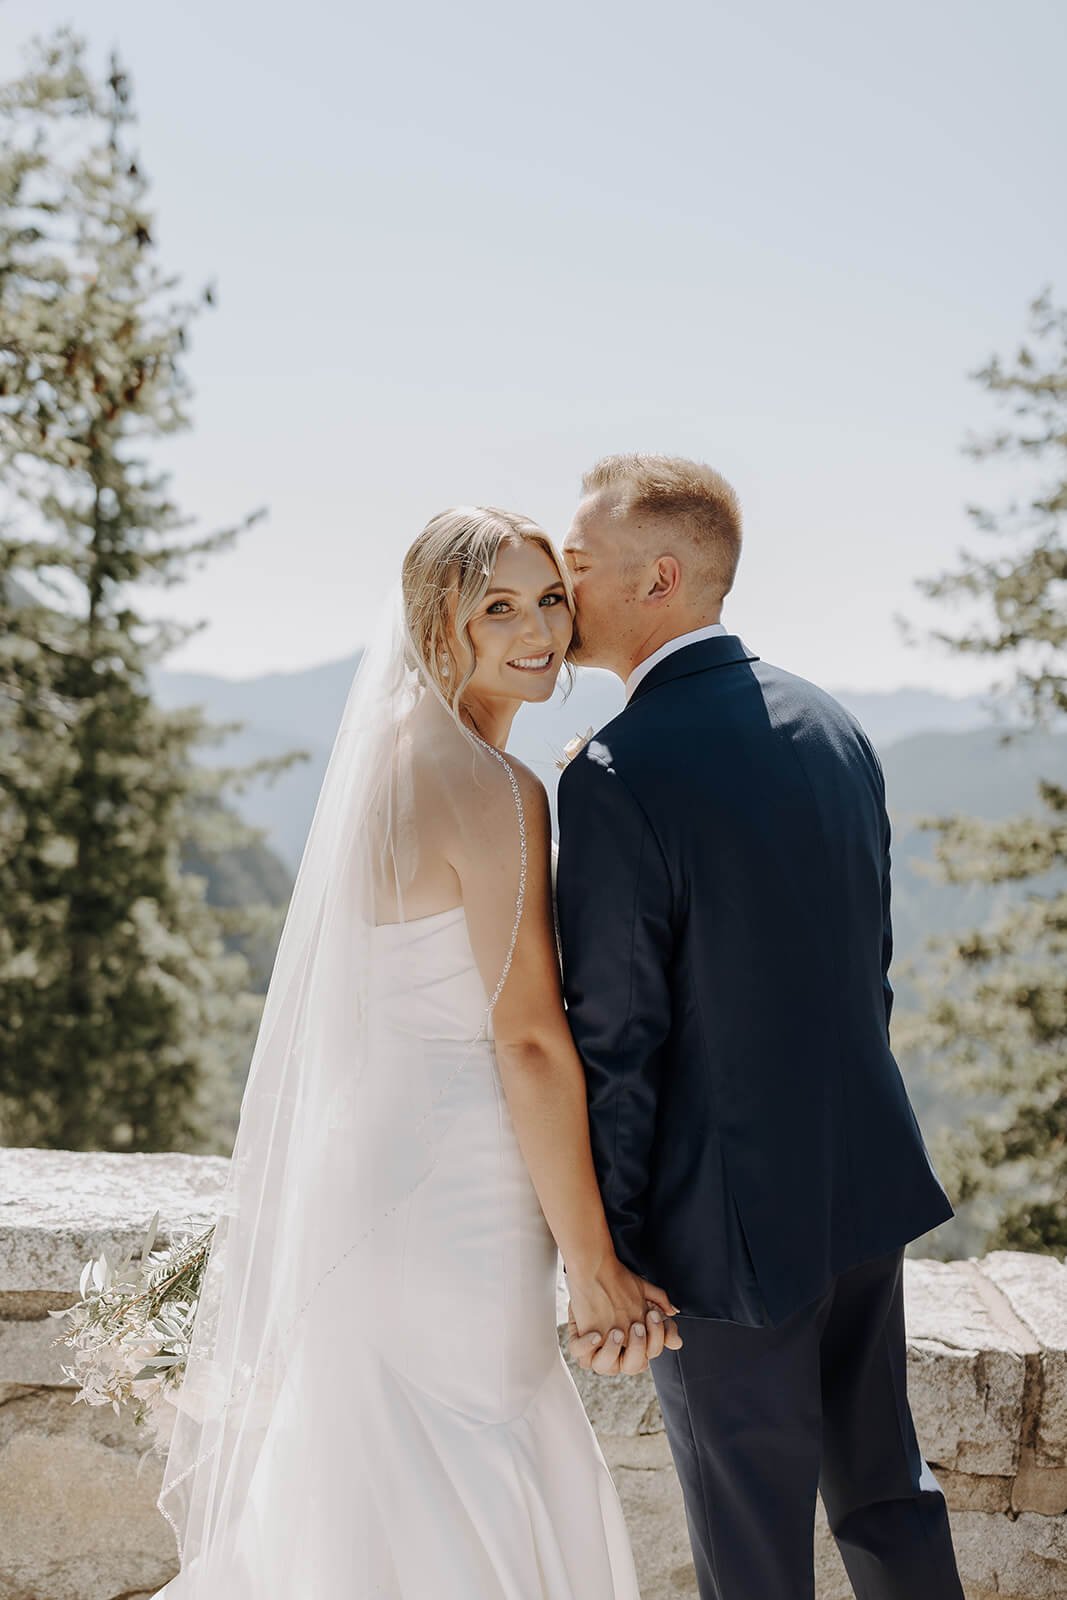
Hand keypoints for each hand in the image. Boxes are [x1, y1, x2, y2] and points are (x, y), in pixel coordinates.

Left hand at [565, 1258, 682, 1374]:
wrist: (592, 1269)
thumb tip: (673, 1313)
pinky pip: (580, 1356)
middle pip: (632, 1367)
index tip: (653, 1315)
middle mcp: (618, 1350)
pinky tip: (595, 1334)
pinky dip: (587, 1347)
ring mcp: (598, 1348)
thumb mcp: (642, 1292)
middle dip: (637, 1347)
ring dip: (612, 1352)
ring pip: (604, 1367)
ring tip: (615, 1331)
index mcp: (635, 1343)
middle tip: (637, 1326)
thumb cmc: (616, 1283)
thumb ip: (660, 1303)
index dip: (656, 1337)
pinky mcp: (579, 1341)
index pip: (651, 1352)